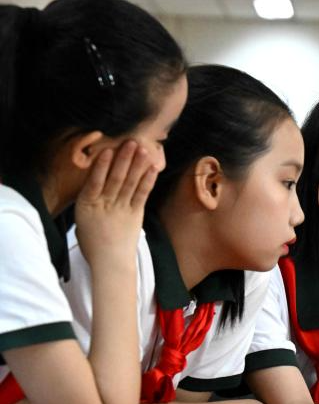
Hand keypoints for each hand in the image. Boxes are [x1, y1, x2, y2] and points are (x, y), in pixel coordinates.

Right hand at [74, 140, 157, 264]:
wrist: (110, 262)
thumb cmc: (93, 241)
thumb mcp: (82, 219)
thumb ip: (89, 200)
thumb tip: (95, 181)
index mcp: (87, 205)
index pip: (94, 182)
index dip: (102, 166)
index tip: (108, 150)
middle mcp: (105, 205)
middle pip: (115, 179)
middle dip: (124, 159)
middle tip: (132, 141)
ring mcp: (121, 209)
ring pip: (129, 184)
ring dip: (137, 166)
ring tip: (143, 149)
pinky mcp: (136, 215)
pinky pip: (141, 195)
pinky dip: (147, 181)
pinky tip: (152, 169)